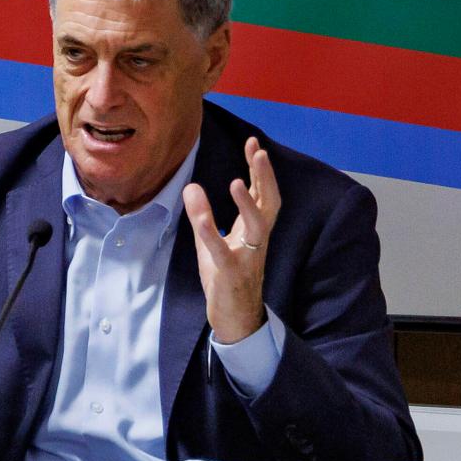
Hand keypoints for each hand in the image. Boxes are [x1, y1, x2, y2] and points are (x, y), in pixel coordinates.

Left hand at [185, 135, 281, 344]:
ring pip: (256, 227)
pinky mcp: (230, 273)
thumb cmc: (227, 276)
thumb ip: (204, 215)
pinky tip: (200, 216)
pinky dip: (211, 232)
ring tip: (237, 181)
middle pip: (270, 204)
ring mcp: (247, 257)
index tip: (254, 143)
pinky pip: (222, 251)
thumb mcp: (213, 241)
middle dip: (266, 177)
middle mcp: (257, 240)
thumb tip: (191, 186)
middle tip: (260, 151)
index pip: (262, 194)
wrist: (236, 317)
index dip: (260, 170)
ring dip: (247, 204)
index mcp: (254, 231)